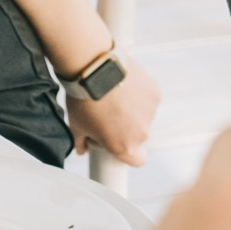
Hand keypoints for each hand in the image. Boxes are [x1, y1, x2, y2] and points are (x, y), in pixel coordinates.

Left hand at [64, 52, 157, 166]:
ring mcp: (150, 113)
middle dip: (126, 127)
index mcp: (125, 147)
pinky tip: (124, 83)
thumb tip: (81, 149)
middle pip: (138, 135)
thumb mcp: (76, 125)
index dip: (129, 153)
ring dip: (133, 109)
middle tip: (109, 112)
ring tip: (114, 94)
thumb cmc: (82, 99)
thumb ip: (81, 142)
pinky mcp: (155, 93)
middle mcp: (142, 133)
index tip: (118, 142)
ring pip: (144, 115)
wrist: (93, 69)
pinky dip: (139, 93)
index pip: (137, 160)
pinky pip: (148, 97)